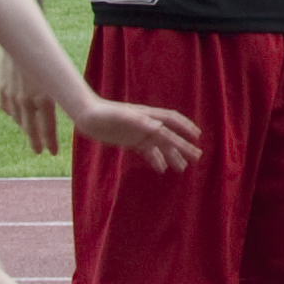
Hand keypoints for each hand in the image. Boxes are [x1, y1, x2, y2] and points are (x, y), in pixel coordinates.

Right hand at [0, 47, 63, 156]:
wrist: (19, 37)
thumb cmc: (46, 53)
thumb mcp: (58, 74)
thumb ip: (61, 92)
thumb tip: (73, 104)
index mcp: (43, 99)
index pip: (47, 129)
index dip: (50, 142)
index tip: (52, 153)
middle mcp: (26, 101)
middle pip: (30, 129)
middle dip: (35, 141)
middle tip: (39, 151)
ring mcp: (11, 95)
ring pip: (18, 119)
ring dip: (24, 127)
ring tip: (29, 133)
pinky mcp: (1, 88)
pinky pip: (6, 107)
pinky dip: (11, 112)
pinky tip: (15, 115)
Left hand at [70, 96, 204, 171]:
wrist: (85, 115)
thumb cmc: (102, 113)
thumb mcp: (119, 116)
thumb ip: (139, 121)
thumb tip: (159, 127)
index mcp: (147, 116)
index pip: (171, 121)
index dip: (185, 128)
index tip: (197, 138)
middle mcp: (146, 124)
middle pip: (169, 136)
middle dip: (183, 146)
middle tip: (197, 158)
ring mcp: (139, 133)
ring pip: (161, 146)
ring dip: (172, 155)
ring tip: (182, 169)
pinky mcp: (131, 141)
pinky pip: (148, 152)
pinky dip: (156, 160)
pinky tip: (161, 169)